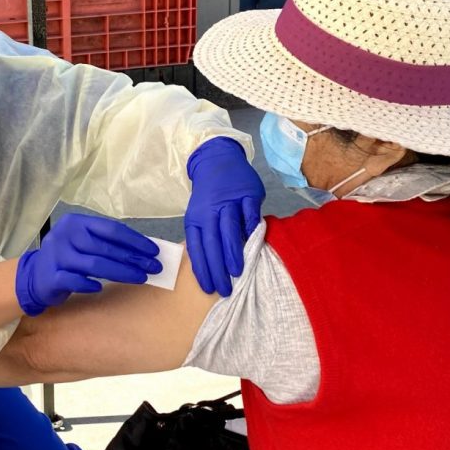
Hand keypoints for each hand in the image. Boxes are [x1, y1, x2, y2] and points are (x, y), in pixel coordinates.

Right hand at [15, 213, 161, 315]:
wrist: (34, 275)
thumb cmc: (67, 257)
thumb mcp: (83, 242)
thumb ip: (105, 243)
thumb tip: (143, 250)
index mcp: (76, 222)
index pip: (111, 229)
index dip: (135, 240)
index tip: (153, 251)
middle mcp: (65, 236)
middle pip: (105, 247)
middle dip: (133, 258)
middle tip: (153, 268)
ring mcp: (57, 256)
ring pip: (94, 264)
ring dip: (121, 272)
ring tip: (140, 278)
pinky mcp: (51, 277)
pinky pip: (74, 281)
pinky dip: (89, 285)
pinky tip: (102, 288)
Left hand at [185, 137, 264, 297]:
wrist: (218, 160)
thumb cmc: (209, 196)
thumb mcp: (199, 215)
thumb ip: (206, 238)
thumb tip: (213, 267)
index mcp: (195, 219)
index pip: (196, 248)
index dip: (202, 269)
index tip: (208, 288)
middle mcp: (209, 211)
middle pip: (211, 242)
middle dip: (217, 268)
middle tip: (225, 289)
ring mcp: (229, 201)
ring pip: (229, 229)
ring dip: (232, 252)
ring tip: (236, 273)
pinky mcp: (247, 193)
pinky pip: (249, 213)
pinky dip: (251, 228)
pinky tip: (254, 244)